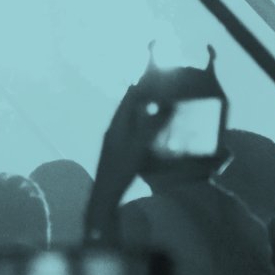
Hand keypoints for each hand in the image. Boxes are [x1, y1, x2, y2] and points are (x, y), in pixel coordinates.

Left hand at [95, 72, 174, 199]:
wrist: (105, 196)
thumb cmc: (121, 169)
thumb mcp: (139, 145)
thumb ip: (153, 124)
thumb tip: (169, 103)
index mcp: (117, 123)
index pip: (130, 96)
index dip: (145, 85)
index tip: (161, 78)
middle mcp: (115, 128)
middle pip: (130, 106)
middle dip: (147, 97)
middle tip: (167, 92)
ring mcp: (116, 140)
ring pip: (132, 119)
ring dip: (146, 112)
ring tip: (164, 109)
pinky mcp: (119, 152)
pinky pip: (133, 132)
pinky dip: (145, 128)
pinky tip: (156, 135)